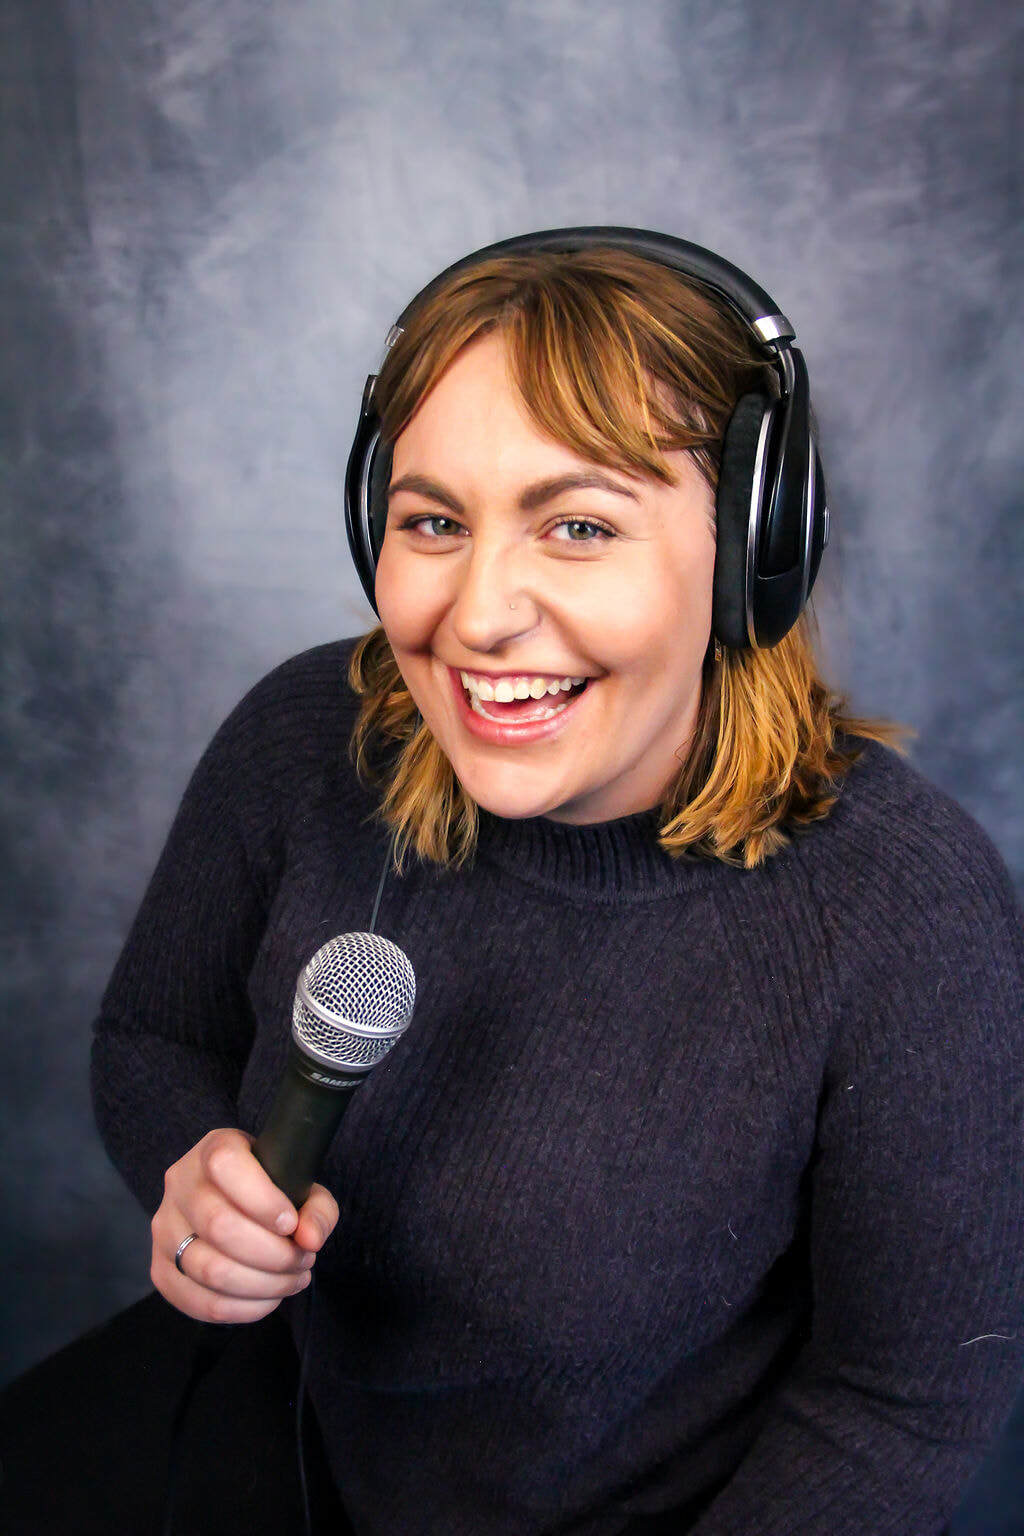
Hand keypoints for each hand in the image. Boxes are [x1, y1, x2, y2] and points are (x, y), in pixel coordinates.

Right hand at [150, 1128, 339, 1323]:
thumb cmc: (274, 1193)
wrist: (238, 1207)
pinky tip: (268, 1298)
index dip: (262, 1200)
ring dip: (263, 1284)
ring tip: (291, 1279)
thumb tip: (309, 1239)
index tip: (290, 1223)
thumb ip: (317, 1209)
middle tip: (302, 1259)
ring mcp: (165, 1228)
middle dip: (273, 1253)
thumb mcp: (302, 1187)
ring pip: (209, 1269)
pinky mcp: (161, 1270)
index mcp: (214, 1148)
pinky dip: (244, 1308)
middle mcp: (180, 1184)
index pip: (225, 1165)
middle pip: (219, 1225)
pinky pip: (200, 1302)